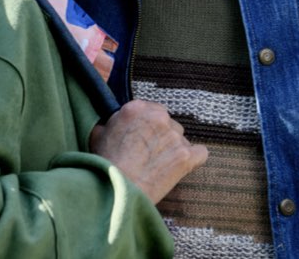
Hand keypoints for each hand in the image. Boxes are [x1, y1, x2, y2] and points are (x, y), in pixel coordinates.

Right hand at [89, 99, 208, 203]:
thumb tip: (112, 122)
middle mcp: (159, 117)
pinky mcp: (186, 156)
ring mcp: (175, 136)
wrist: (118, 190)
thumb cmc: (104, 165)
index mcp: (136, 108)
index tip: (141, 138)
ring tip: (159, 166)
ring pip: (181, 138)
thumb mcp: (97, 135)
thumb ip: (110, 122)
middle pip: (167, 123)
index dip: (146, 125)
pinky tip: (183, 167)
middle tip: (148, 154)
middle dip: (160, 136)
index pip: (150, 109)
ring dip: (173, 149)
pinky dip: (194, 159)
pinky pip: (200, 153)